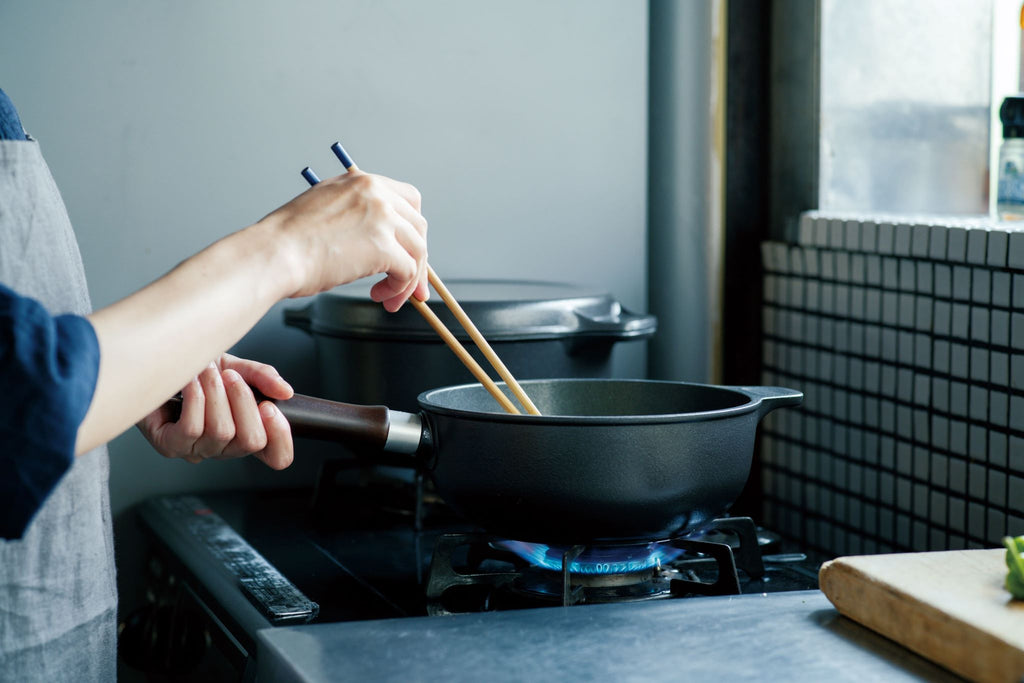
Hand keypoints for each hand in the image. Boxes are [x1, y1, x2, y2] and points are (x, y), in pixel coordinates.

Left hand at [137, 354, 294, 468]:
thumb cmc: (195, 369)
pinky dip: (195, 399)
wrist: (157, 361)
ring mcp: (196, 450)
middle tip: (231, 377)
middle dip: (244, 401)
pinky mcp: (169, 446)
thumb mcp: (237, 367)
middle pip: (251, 441)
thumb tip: (285, 392)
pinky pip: (192, 429)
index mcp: (245, 433)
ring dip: (216, 393)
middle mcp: (223, 448)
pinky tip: (191, 382)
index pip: (277, 457)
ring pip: (222, 432)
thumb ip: (263, 378)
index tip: (270, 407)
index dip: (281, 437)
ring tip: (206, 372)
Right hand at [264, 169, 428, 311]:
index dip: (412, 230)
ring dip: (408, 280)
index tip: (409, 250)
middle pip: (418, 226)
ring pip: (418, 251)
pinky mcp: (383, 246)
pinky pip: (408, 271)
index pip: (408, 200)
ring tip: (390, 298)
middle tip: (409, 283)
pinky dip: (400, 289)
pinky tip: (381, 297)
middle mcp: (375, 193)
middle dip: (418, 258)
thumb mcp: (326, 209)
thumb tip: (378, 242)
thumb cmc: (288, 241)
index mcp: (361, 181)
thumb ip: (355, 214)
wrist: (273, 254)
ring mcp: (382, 217)